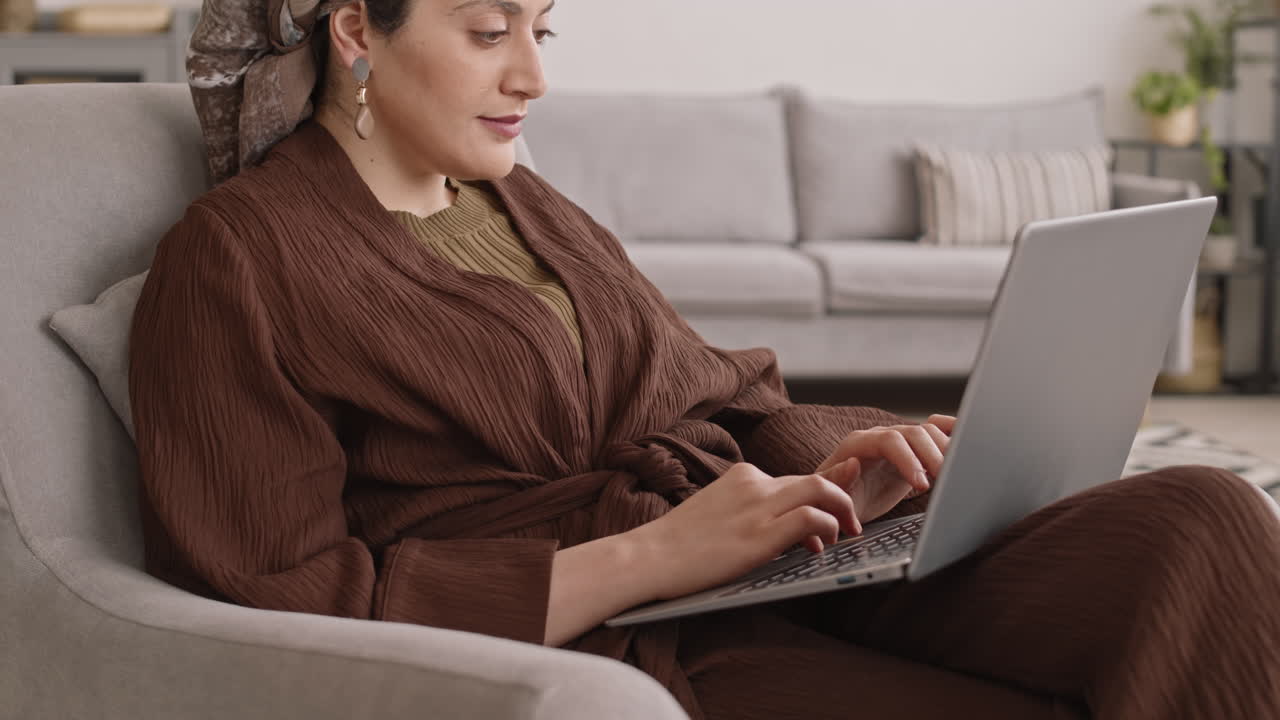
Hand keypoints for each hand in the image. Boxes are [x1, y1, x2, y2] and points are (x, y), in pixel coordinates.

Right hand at [625, 462, 861, 601]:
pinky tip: (822, 546)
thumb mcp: (715, 513)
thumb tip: (781, 528)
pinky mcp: (760, 534)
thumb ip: (747, 511)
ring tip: (846, 534)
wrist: (648, 556)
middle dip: (842, 498)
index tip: (839, 502)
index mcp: (742, 476)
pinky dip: (828, 528)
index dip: (824, 489)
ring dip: (843, 511)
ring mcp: (758, 507)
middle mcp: (753, 483)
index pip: (794, 478)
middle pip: (815, 479)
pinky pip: (812, 518)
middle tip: (851, 525)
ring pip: (821, 490)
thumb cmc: (677, 545)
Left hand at [813, 414, 954, 526]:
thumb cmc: (834, 501)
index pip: (890, 440)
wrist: (840, 504)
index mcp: (859, 444)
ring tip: (952, 474)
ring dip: (946, 450)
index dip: (909, 459)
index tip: (922, 486)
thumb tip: (853, 464)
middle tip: (943, 481)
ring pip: (929, 431)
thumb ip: (836, 480)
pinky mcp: (914, 451)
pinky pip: (936, 431)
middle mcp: (881, 437)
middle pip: (914, 432)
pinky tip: (965, 446)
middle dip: (932, 456)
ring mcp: (899, 441)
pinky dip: (953, 434)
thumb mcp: (831, 497)